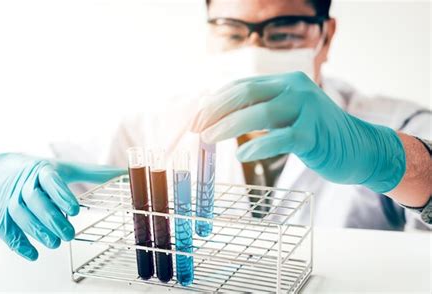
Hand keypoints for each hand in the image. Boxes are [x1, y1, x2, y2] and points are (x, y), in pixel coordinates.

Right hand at [0, 153, 126, 260]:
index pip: (50, 179)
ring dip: (36, 230)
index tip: (75, 210)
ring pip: (19, 214)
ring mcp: (9, 198)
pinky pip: (5, 229)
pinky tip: (33, 254)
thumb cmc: (42, 171)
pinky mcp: (0, 213)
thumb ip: (94, 173)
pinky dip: (18, 243)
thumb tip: (124, 174)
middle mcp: (24, 183)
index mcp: (42, 169)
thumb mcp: (67, 168)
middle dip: (51, 218)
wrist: (2, 171)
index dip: (61, 194)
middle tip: (69, 235)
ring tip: (55, 244)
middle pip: (34, 199)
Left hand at [191, 72, 405, 192]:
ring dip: (229, 125)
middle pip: (246, 93)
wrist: (360, 148)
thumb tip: (220, 118)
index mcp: (285, 82)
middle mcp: (295, 88)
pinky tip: (242, 154)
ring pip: (260, 112)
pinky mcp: (315, 134)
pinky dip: (259, 145)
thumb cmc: (316, 134)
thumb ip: (261, 110)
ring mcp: (307, 109)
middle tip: (195, 126)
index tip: (195, 116)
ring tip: (208, 138)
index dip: (215, 100)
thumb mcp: (287, 115)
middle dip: (215, 110)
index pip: (242, 86)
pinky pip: (282, 137)